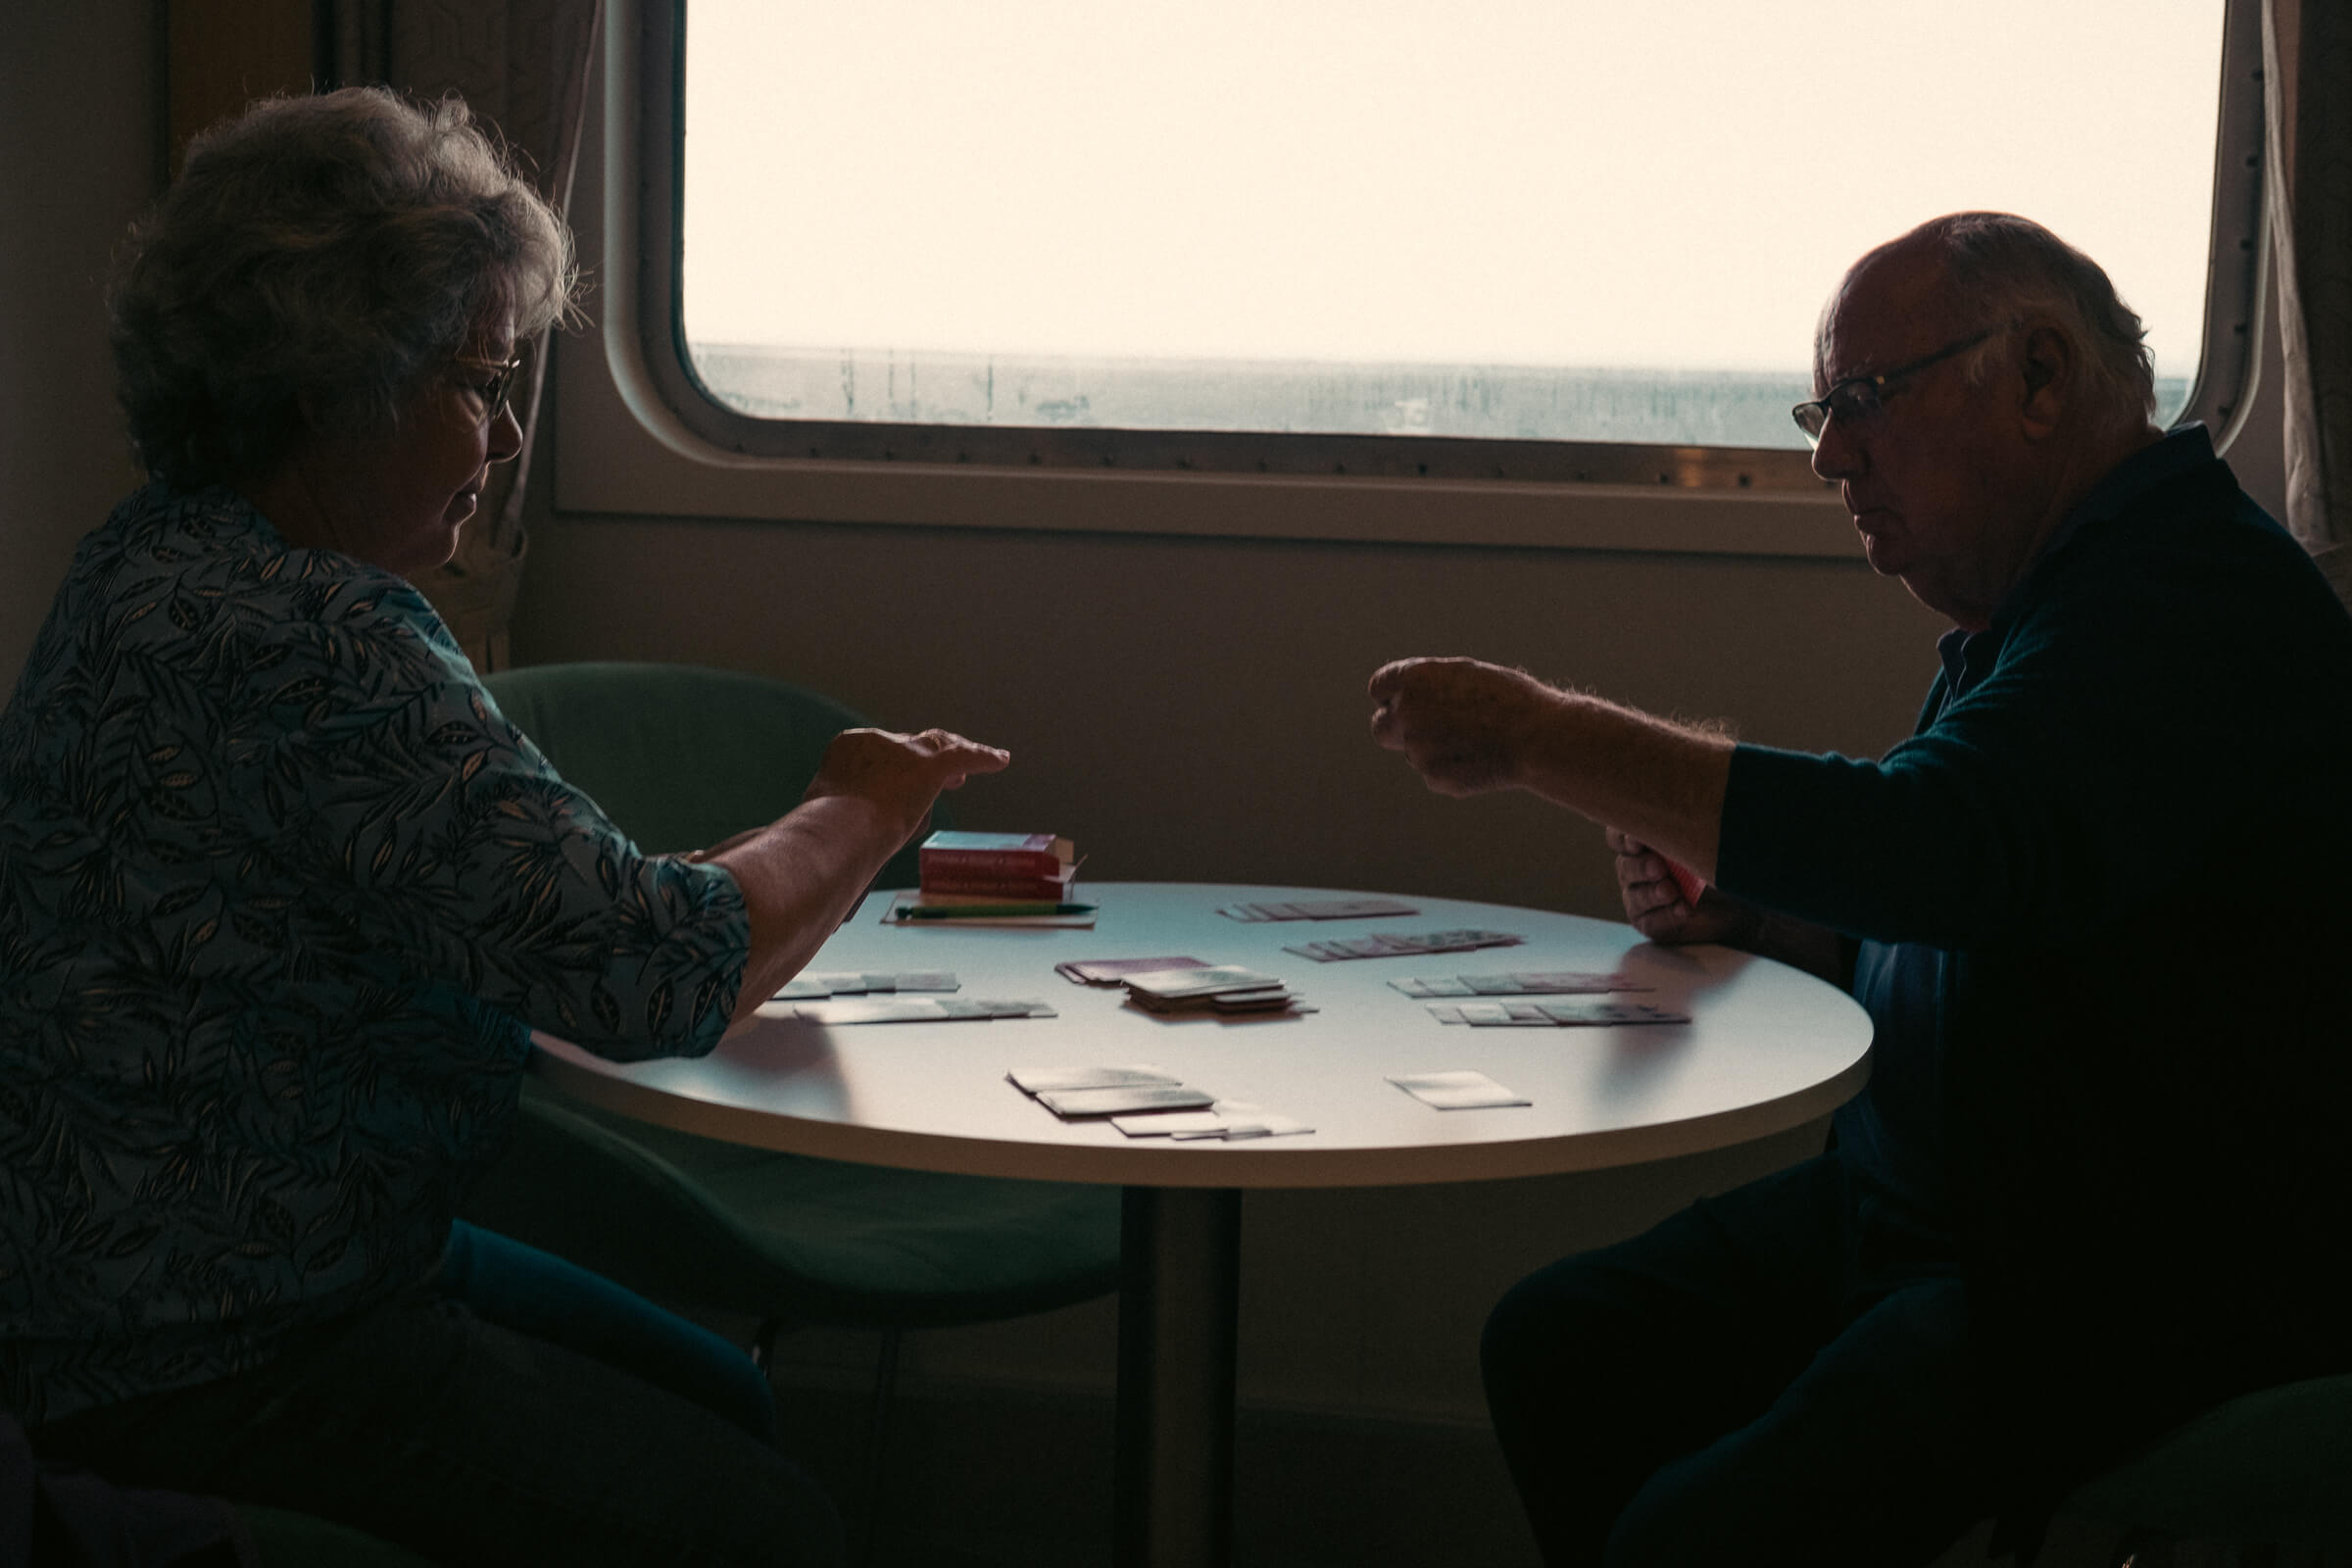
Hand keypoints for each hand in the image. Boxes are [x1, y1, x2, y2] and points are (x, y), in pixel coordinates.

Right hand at [802, 727, 1010, 843]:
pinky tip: (1001, 759)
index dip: (894, 766)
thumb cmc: (823, 835)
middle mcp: (878, 741)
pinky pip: (964, 756)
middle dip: (923, 761)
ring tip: (963, 774)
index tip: (896, 784)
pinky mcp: (929, 767)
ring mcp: (905, 752)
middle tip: (941, 777)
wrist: (836, 831)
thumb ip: (839, 815)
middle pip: (909, 748)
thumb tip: (835, 839)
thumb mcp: (822, 817)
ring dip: (954, 754)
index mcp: (847, 746)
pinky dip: (984, 757)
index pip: (878, 752)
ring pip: (938, 745)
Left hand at [1368, 657, 1555, 795]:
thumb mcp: (1464, 675)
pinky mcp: (1433, 777)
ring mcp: (1417, 748)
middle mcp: (1407, 712)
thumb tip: (1405, 698)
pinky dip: (1449, 768)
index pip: (1379, 688)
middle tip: (1422, 729)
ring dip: (1433, 749)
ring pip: (1413, 752)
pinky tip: (1479, 759)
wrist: (1535, 736)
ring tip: (1474, 740)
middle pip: (1381, 728)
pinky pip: (1433, 773)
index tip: (1404, 702)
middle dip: (1396, 729)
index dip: (1393, 695)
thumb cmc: (1508, 698)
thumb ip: (1428, 686)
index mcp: (1413, 679)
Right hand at [1607, 828, 1757, 945]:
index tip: (1637, 839)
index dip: (1623, 837)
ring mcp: (1638, 897)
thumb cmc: (1716, 861)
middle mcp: (1634, 869)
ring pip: (1635, 895)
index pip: (1618, 837)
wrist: (1737, 899)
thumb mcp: (1705, 843)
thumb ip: (1689, 834)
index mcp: (1641, 844)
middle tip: (1659, 867)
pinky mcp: (1649, 922)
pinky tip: (1683, 909)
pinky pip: (1651, 920)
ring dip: (1653, 893)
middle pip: (1625, 866)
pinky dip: (1667, 915)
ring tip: (1670, 891)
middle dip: (1641, 866)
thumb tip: (1685, 820)